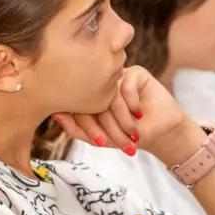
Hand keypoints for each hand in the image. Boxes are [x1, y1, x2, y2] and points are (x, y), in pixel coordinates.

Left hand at [52, 66, 200, 163]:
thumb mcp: (100, 138)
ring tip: (132, 131)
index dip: (87, 125)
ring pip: (110, 93)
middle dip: (107, 125)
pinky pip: (127, 84)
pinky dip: (132, 103)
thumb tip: (54, 114)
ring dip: (122, 117)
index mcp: (89, 97)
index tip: (100, 142)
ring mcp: (118, 77)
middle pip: (94, 99)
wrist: (160, 133)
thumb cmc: (128, 136)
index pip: (78, 104)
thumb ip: (76, 129)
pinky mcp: (136, 73)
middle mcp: (101, 84)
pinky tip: (139, 112)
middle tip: (118, 141)